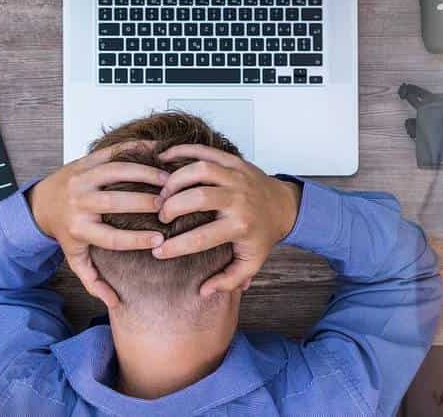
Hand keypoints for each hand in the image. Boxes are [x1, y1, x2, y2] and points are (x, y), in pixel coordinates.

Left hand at [29, 141, 168, 307]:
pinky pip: (113, 152)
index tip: (160, 240)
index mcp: (78, 229)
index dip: (137, 240)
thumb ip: (93, 279)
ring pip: (116, 172)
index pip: (112, 237)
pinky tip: (158, 153)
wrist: (41, 202)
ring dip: (145, 174)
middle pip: (116, 202)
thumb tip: (114, 302)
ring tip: (168, 180)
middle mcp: (79, 203)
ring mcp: (82, 179)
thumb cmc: (65, 231)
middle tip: (169, 205)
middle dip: (146, 203)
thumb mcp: (75, 256)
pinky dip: (136, 150)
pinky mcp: (87, 161)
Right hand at [152, 145, 301, 295]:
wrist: (285, 206)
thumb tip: (203, 292)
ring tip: (162, 193)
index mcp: (241, 226)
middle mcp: (239, 199)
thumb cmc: (263, 236)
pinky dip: (182, 151)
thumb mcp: (251, 263)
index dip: (175, 247)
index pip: (201, 238)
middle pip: (198, 198)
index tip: (157, 252)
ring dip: (175, 179)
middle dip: (172, 207)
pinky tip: (163, 158)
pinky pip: (205, 151)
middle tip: (160, 216)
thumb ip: (228, 280)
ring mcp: (237, 177)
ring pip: (200, 170)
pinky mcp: (234, 161)